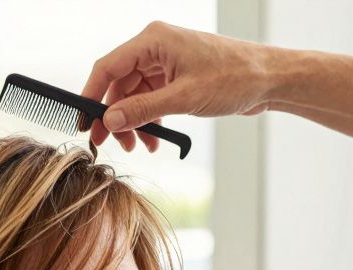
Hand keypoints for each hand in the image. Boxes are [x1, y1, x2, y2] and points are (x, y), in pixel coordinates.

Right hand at [81, 21, 274, 152]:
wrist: (269, 79)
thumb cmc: (235, 77)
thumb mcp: (184, 98)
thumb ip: (143, 110)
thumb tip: (109, 121)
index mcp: (154, 40)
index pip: (108, 67)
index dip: (90, 96)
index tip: (83, 123)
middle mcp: (155, 48)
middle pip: (118, 84)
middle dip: (113, 116)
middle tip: (108, 144)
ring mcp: (165, 63)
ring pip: (132, 96)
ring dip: (132, 123)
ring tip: (138, 147)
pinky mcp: (174, 78)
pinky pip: (149, 100)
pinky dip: (148, 121)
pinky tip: (154, 140)